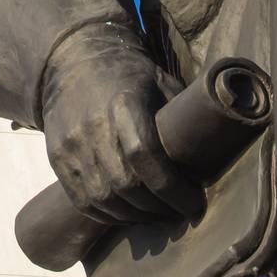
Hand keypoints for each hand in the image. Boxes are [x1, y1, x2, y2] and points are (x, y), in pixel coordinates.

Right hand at [40, 23, 203, 224]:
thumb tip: (219, 151)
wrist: (74, 60)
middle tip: (178, 213)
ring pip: (103, 198)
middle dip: (158, 208)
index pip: (146, 158)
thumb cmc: (129, 75)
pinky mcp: (57, 158)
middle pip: (125, 185)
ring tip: (154, 215)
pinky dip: (107, 215)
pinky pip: (82, 200)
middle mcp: (92, 126)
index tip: (195, 204)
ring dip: (134, 216)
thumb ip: (182, 117)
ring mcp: (70, 144)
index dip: (174, 190)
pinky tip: (127, 213)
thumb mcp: (162, 83)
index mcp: (123, 104)